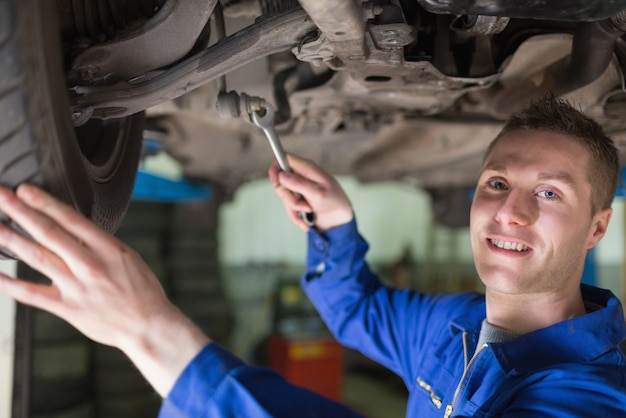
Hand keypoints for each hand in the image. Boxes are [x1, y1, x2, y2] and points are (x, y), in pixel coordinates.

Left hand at [0, 184, 208, 395]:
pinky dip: (10, 285)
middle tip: (3, 196)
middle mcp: (90, 265)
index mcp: (109, 249)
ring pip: (37, 258)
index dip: (46, 203)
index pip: (72, 220)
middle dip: (23, 212)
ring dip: (12, 240)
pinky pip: (32, 294)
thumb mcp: (130, 257)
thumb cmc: (143, 290)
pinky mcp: (67, 308)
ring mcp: (77, 287)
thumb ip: (102, 242)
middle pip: (50, 234)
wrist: (148, 325)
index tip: (26, 191)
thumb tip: (79, 225)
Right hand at [268, 154, 353, 231]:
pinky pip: (288, 207)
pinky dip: (295, 217)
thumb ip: (299, 184)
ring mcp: (298, 187)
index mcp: (307, 168)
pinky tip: (304, 223)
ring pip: (283, 196)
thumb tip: (281, 175)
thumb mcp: (318, 193)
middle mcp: (301, 175)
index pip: (284, 158)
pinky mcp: (297, 199)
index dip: (276, 168)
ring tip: (309, 211)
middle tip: (304, 206)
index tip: (276, 183)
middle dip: (289, 197)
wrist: (340, 218)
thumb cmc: (334, 201)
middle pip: (280, 181)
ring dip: (294, 208)